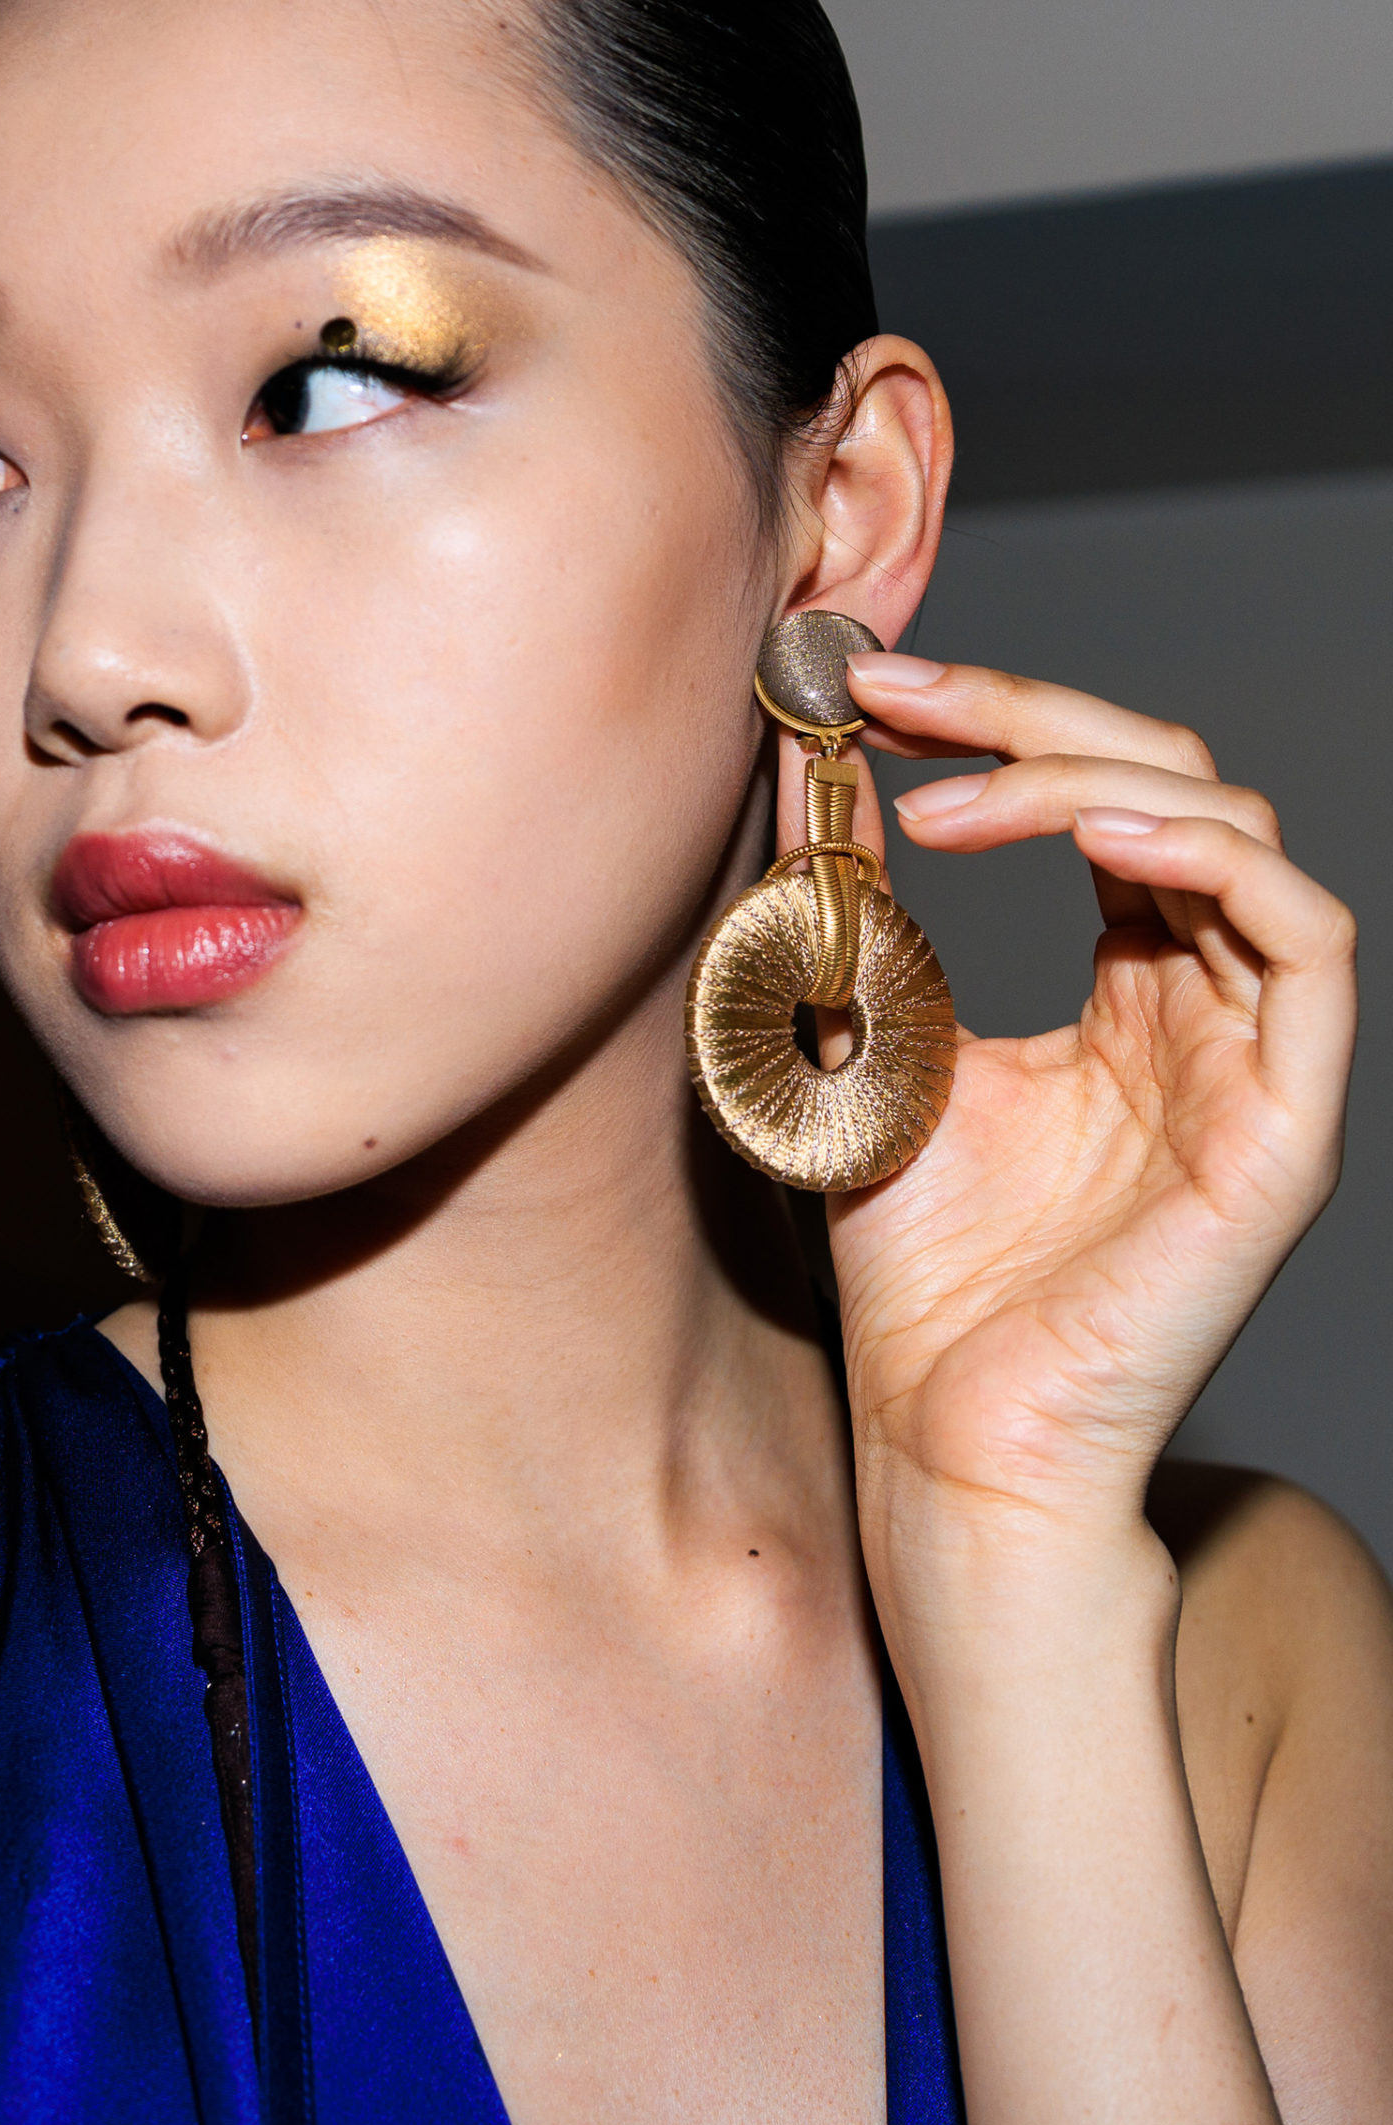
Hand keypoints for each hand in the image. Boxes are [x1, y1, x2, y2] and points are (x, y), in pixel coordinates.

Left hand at [789, 652, 1356, 1563]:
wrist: (946, 1434)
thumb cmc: (921, 1272)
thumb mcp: (874, 1049)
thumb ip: (866, 917)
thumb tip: (816, 773)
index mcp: (1128, 990)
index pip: (1099, 799)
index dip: (999, 724)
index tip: (873, 690)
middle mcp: (1205, 1010)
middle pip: (1172, 786)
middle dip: (1034, 718)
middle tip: (904, 696)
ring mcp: (1256, 1065)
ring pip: (1240, 838)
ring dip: (1099, 777)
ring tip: (958, 793)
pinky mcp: (1286, 1129)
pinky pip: (1308, 948)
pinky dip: (1213, 862)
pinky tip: (1097, 835)